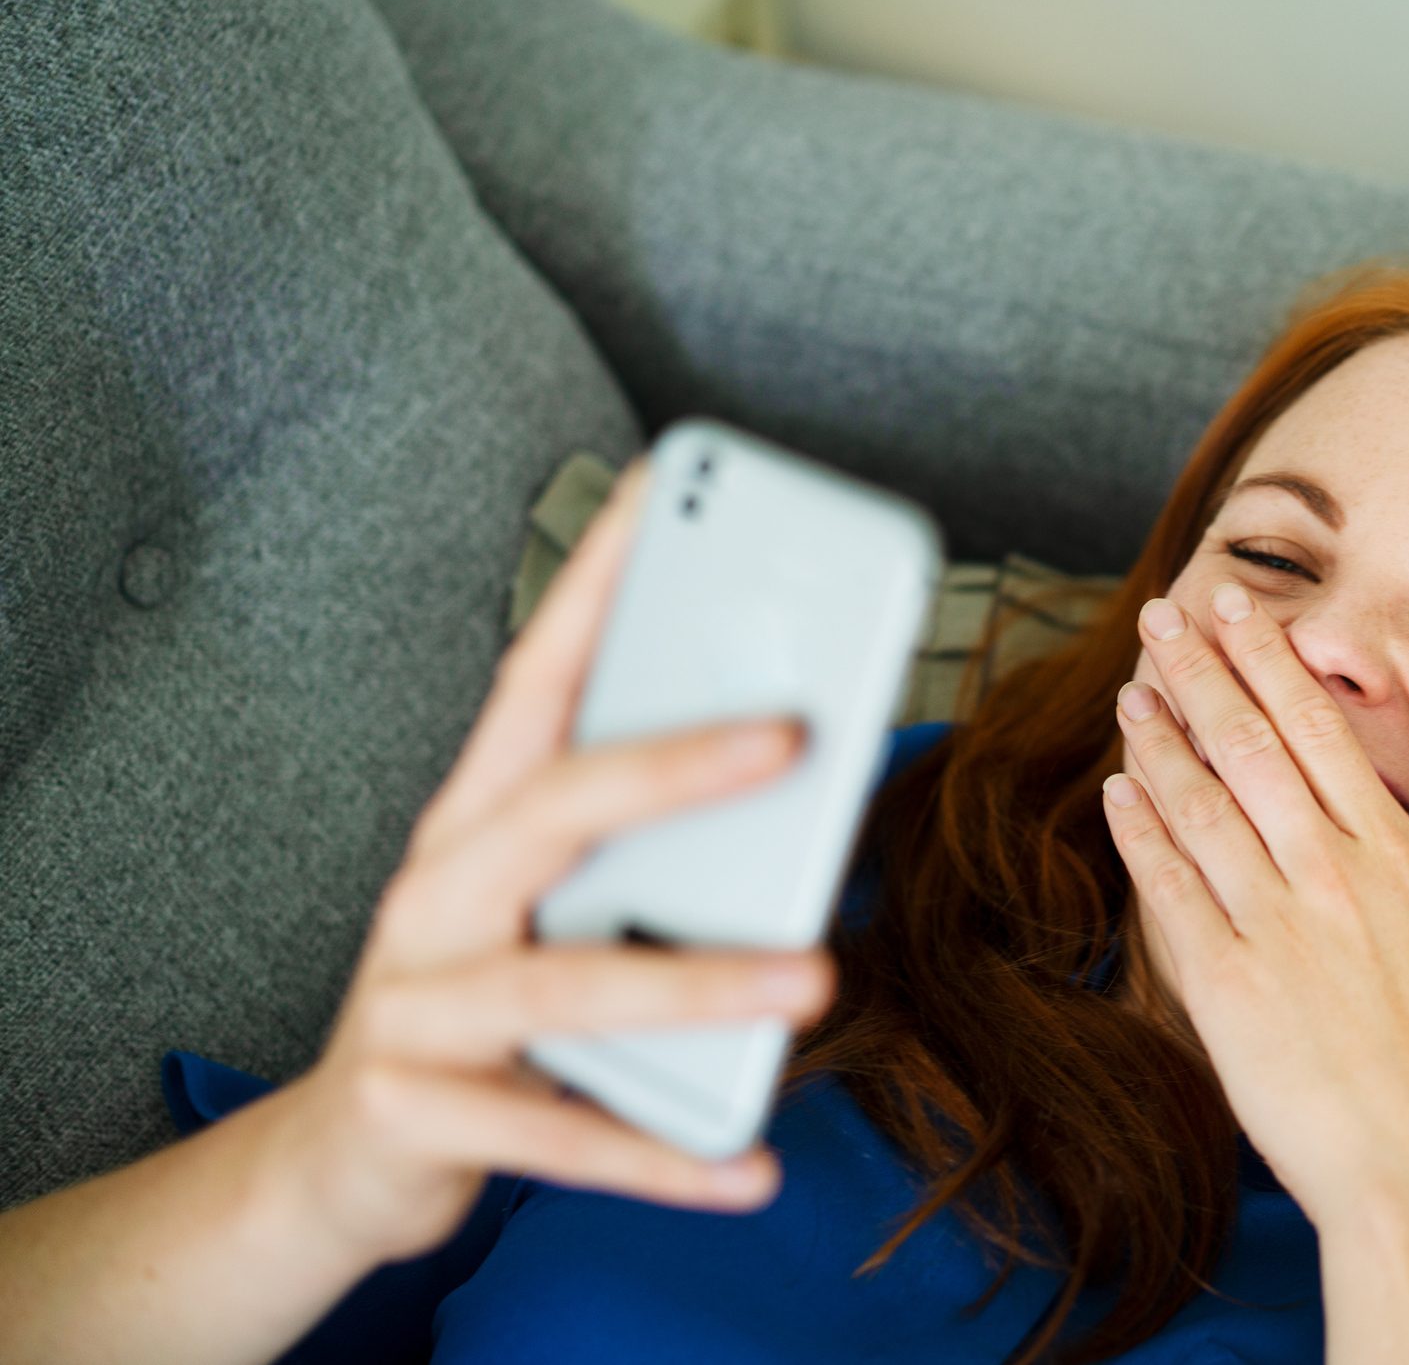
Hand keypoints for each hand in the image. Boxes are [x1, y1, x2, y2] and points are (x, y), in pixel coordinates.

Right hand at [263, 455, 834, 1264]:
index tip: (657, 495)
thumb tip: (806, 778)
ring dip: (695, 981)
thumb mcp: (544, 906)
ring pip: (562, 985)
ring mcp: (416, 1006)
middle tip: (794, 735)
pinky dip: (658, 1155)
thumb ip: (638, 846)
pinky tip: (748, 1163)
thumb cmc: (478, 996)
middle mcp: (433, 895)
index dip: (589, 587)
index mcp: (473, 822)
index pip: (532, 682)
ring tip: (815, 981)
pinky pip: (557, 1139)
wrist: (342, 1155)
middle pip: (552, 809)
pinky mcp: (418, 1115)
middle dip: (670, 765)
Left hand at [1100, 583, 1408, 1232]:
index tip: (1235, 609)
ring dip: (1159, 740)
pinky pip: (1171, 890)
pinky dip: (1141, 834)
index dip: (1270, 660)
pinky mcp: (1225, 984)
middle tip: (1163, 614)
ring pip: (1203, 805)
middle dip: (1201, 671)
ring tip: (1131, 690)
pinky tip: (1119, 791)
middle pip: (1251, 745)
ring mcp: (1275, 927)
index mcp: (1394, 858)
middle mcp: (1332, 876)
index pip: (1320, 730)